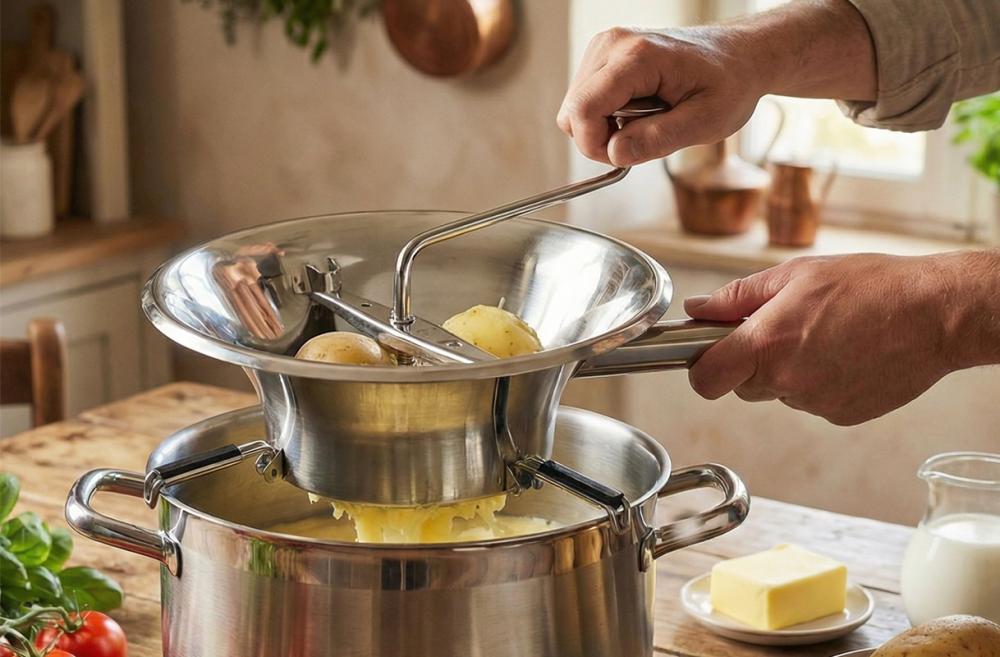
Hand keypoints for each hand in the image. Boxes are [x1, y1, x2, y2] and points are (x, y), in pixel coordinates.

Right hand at [556, 1, 876, 166]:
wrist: (741, 56)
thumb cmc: (730, 83)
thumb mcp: (707, 121)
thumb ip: (659, 139)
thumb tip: (615, 153)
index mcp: (638, 57)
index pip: (583, 110)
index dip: (596, 146)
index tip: (625, 157)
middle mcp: (612, 44)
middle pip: (572, 111)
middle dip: (600, 139)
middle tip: (643, 139)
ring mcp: (605, 47)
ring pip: (574, 109)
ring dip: (604, 128)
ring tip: (648, 120)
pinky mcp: (603, 56)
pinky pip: (584, 101)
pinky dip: (606, 117)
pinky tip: (639, 110)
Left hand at [682, 253, 988, 425]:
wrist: (935, 314)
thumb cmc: (871, 286)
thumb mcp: (794, 275)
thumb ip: (737, 297)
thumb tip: (698, 308)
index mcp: (767, 343)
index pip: (706, 379)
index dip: (702, 369)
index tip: (710, 355)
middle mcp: (786, 380)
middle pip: (742, 387)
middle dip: (752, 363)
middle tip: (783, 330)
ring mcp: (815, 403)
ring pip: (780, 393)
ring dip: (789, 371)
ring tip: (826, 336)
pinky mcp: (842, 416)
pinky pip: (813, 402)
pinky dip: (821, 383)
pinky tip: (846, 355)